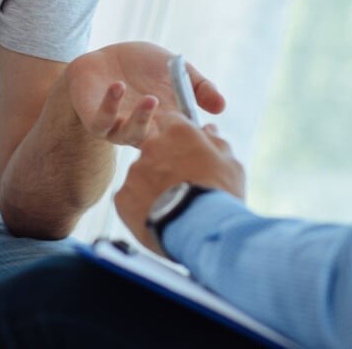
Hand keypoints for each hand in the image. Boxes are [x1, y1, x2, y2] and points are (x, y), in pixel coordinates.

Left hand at [65, 41, 225, 145]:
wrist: (105, 58)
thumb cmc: (142, 67)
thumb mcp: (176, 71)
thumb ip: (199, 86)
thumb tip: (222, 107)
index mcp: (167, 123)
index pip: (182, 136)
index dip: (192, 136)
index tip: (203, 128)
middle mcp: (144, 130)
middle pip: (158, 143)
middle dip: (168, 135)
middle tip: (177, 119)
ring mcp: (119, 128)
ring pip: (130, 135)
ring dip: (141, 120)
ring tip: (151, 100)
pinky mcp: (96, 120)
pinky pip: (102, 121)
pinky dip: (110, 105)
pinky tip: (118, 86)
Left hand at [115, 112, 245, 255]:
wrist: (200, 231)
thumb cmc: (220, 194)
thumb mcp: (230, 163)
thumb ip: (216, 142)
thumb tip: (209, 130)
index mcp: (177, 131)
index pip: (170, 119)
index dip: (177, 134)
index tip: (184, 146)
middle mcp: (151, 145)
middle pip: (154, 148)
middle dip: (165, 160)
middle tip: (182, 182)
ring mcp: (134, 171)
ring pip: (142, 174)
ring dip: (153, 185)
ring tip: (174, 205)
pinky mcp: (122, 197)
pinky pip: (131, 197)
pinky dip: (142, 206)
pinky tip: (160, 217)